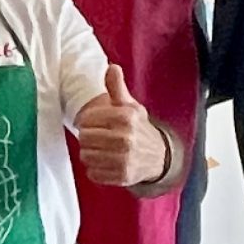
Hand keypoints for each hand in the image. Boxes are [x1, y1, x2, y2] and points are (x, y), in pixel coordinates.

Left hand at [74, 64, 168, 187]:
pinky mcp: (122, 176)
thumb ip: (117, 87)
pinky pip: (93, 173)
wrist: (159, 156)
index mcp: (126, 117)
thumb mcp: (129, 105)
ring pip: (86, 156)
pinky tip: (106, 162)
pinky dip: (96, 169)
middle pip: (84, 138)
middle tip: (97, 137)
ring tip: (101, 149)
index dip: (85, 121)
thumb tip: (111, 67)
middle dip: (87, 137)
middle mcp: (126, 138)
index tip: (94, 123)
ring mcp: (125, 159)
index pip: (85, 120)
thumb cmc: (137, 127)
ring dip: (90, 153)